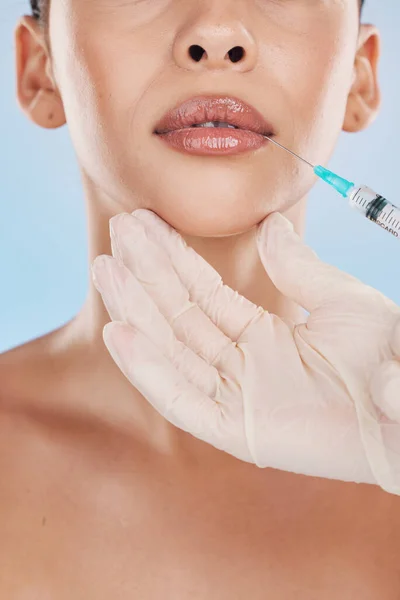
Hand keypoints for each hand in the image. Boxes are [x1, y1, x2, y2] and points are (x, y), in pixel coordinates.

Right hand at [91, 209, 399, 494]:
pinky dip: (149, 368)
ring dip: (137, 312)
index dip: (172, 258)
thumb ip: (298, 268)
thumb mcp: (340, 301)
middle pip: (179, 316)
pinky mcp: (238, 431)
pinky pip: (182, 398)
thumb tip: (269, 226)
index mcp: (262, 337)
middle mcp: (241, 366)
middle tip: (116, 233)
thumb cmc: (386, 357)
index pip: (203, 293)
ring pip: (173, 351)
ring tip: (106, 269)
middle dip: (145, 275)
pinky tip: (119, 332)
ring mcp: (236, 399)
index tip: (144, 224)